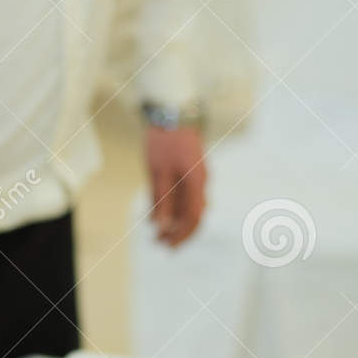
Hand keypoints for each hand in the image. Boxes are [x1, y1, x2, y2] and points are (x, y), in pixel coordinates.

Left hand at [146, 125, 206, 247]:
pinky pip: (185, 195)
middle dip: (178, 232)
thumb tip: (161, 226)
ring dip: (175, 221)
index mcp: (196, 182)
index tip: (168, 246)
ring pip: (189, 206)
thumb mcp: (158, 172)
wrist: (172, 111)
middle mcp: (201, 182)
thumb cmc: (165, 140)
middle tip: (161, 245)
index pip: (194, 217)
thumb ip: (161, 200)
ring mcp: (197, 176)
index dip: (182, 235)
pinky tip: (159, 214)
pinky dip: (173, 208)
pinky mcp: (190, 171)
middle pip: (194, 215)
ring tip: (157, 233)